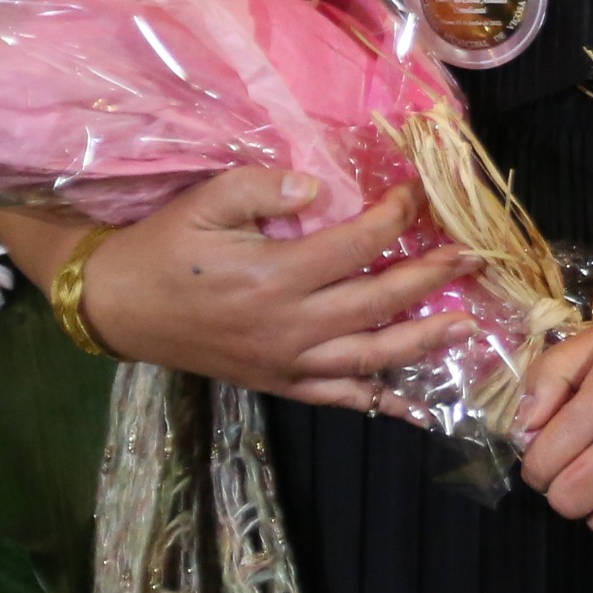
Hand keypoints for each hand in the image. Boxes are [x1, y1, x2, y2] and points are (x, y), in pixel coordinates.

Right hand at [0, 171, 474, 406]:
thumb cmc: (163, 249)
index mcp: (274, 276)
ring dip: (422, 341)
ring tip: (465, 327)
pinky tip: (414, 405)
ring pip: (370, 357)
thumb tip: (318, 186)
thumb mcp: (204, 202)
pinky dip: (377, 401)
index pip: (356, 244)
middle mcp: (289, 325)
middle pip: (377, 302)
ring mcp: (286, 362)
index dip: (396, 217)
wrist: (117, 306)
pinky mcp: (278, 383)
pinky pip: (337, 397)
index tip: (420, 193)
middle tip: (474, 258)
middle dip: (431, 278)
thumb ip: (262, 187)